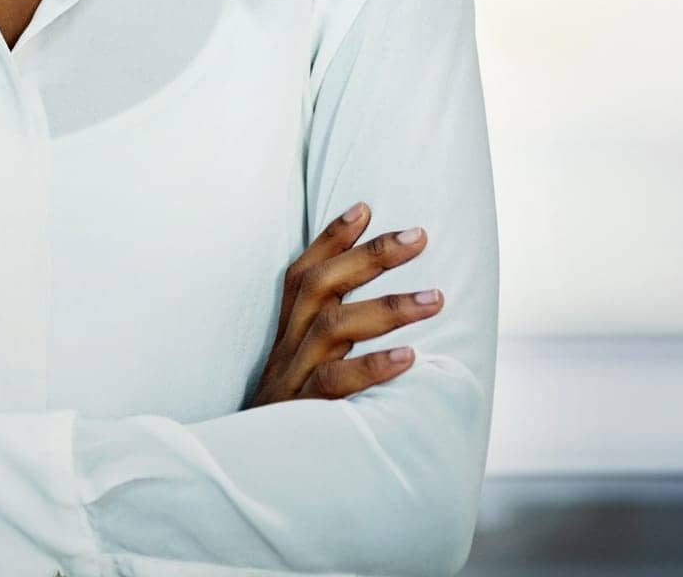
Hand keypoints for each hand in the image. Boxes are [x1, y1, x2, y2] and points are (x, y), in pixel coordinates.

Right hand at [249, 202, 442, 404]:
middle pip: (320, 286)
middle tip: (420, 236)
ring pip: (332, 328)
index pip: (302, 272)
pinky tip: (411, 359)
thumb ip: (327, 339)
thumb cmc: (287, 420)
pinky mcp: (305, 414)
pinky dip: (372, 368)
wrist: (246, 477)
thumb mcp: (299, 372)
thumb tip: (378, 310)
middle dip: (370, 255)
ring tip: (437, 297)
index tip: (365, 205)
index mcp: (286, 333)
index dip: (330, 237)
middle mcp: (287, 347)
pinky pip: (336, 386)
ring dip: (386, 307)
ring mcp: (294, 378)